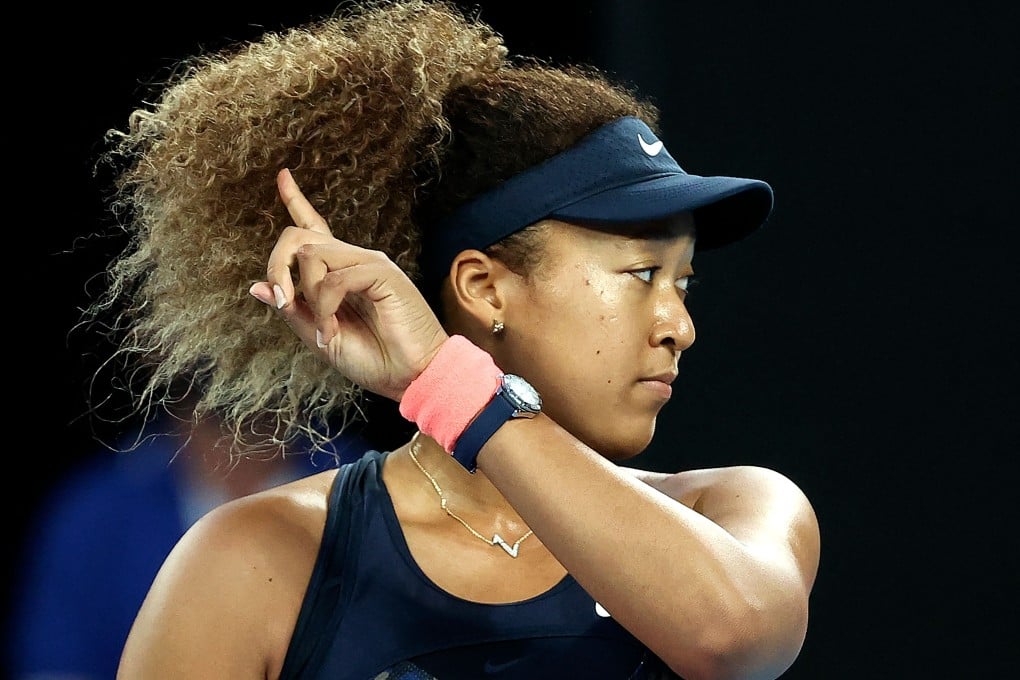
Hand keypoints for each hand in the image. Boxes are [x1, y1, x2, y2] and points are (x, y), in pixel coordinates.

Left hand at [249, 169, 448, 401]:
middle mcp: (354, 261)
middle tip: (283, 301)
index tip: (282, 176)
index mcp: (340, 273)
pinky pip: (335, 278)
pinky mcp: (382, 273)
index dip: (296, 200)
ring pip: (312, 254)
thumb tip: (257, 287)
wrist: (412, 376)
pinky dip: (325, 308)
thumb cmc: (373, 360)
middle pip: (300, 236)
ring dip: (307, 296)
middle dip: (277, 265)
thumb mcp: (319, 338)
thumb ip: (292, 311)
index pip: (314, 227)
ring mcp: (369, 263)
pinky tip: (333, 330)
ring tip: (324, 329)